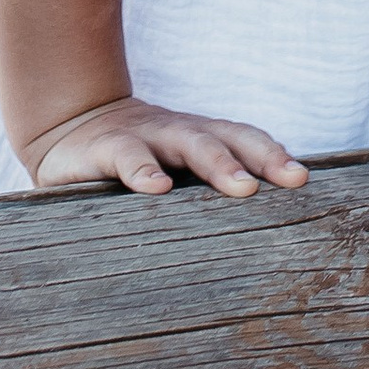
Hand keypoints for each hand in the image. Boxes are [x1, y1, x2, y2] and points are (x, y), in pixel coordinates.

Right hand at [20, 97, 307, 196]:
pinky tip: (155, 188)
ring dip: (217, 162)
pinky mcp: (104, 148)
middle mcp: (179, 132)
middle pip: (226, 138)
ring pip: (187, 142)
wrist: (66, 126)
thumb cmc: (133, 163)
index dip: (273, 155)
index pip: (244, 139)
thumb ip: (201, 194)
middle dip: (260, 158)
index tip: (302, 179)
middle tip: (289, 181)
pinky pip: (127, 157)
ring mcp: (144, 136)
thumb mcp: (169, 171)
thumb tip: (254, 241)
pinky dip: (142, 170)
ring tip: (241, 186)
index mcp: (199, 138)